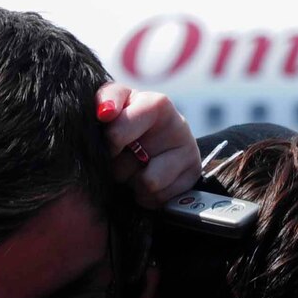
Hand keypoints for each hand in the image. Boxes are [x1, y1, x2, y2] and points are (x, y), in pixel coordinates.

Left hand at [97, 82, 199, 206]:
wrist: (153, 138)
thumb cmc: (128, 118)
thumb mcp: (115, 102)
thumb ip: (106, 98)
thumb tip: (105, 111)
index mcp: (156, 104)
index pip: (117, 134)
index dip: (107, 145)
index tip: (109, 143)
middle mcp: (179, 126)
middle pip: (129, 166)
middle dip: (118, 166)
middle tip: (124, 156)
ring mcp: (189, 152)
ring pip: (148, 184)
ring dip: (133, 183)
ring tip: (136, 168)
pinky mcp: (192, 176)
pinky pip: (159, 199)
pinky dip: (146, 195)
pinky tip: (146, 179)